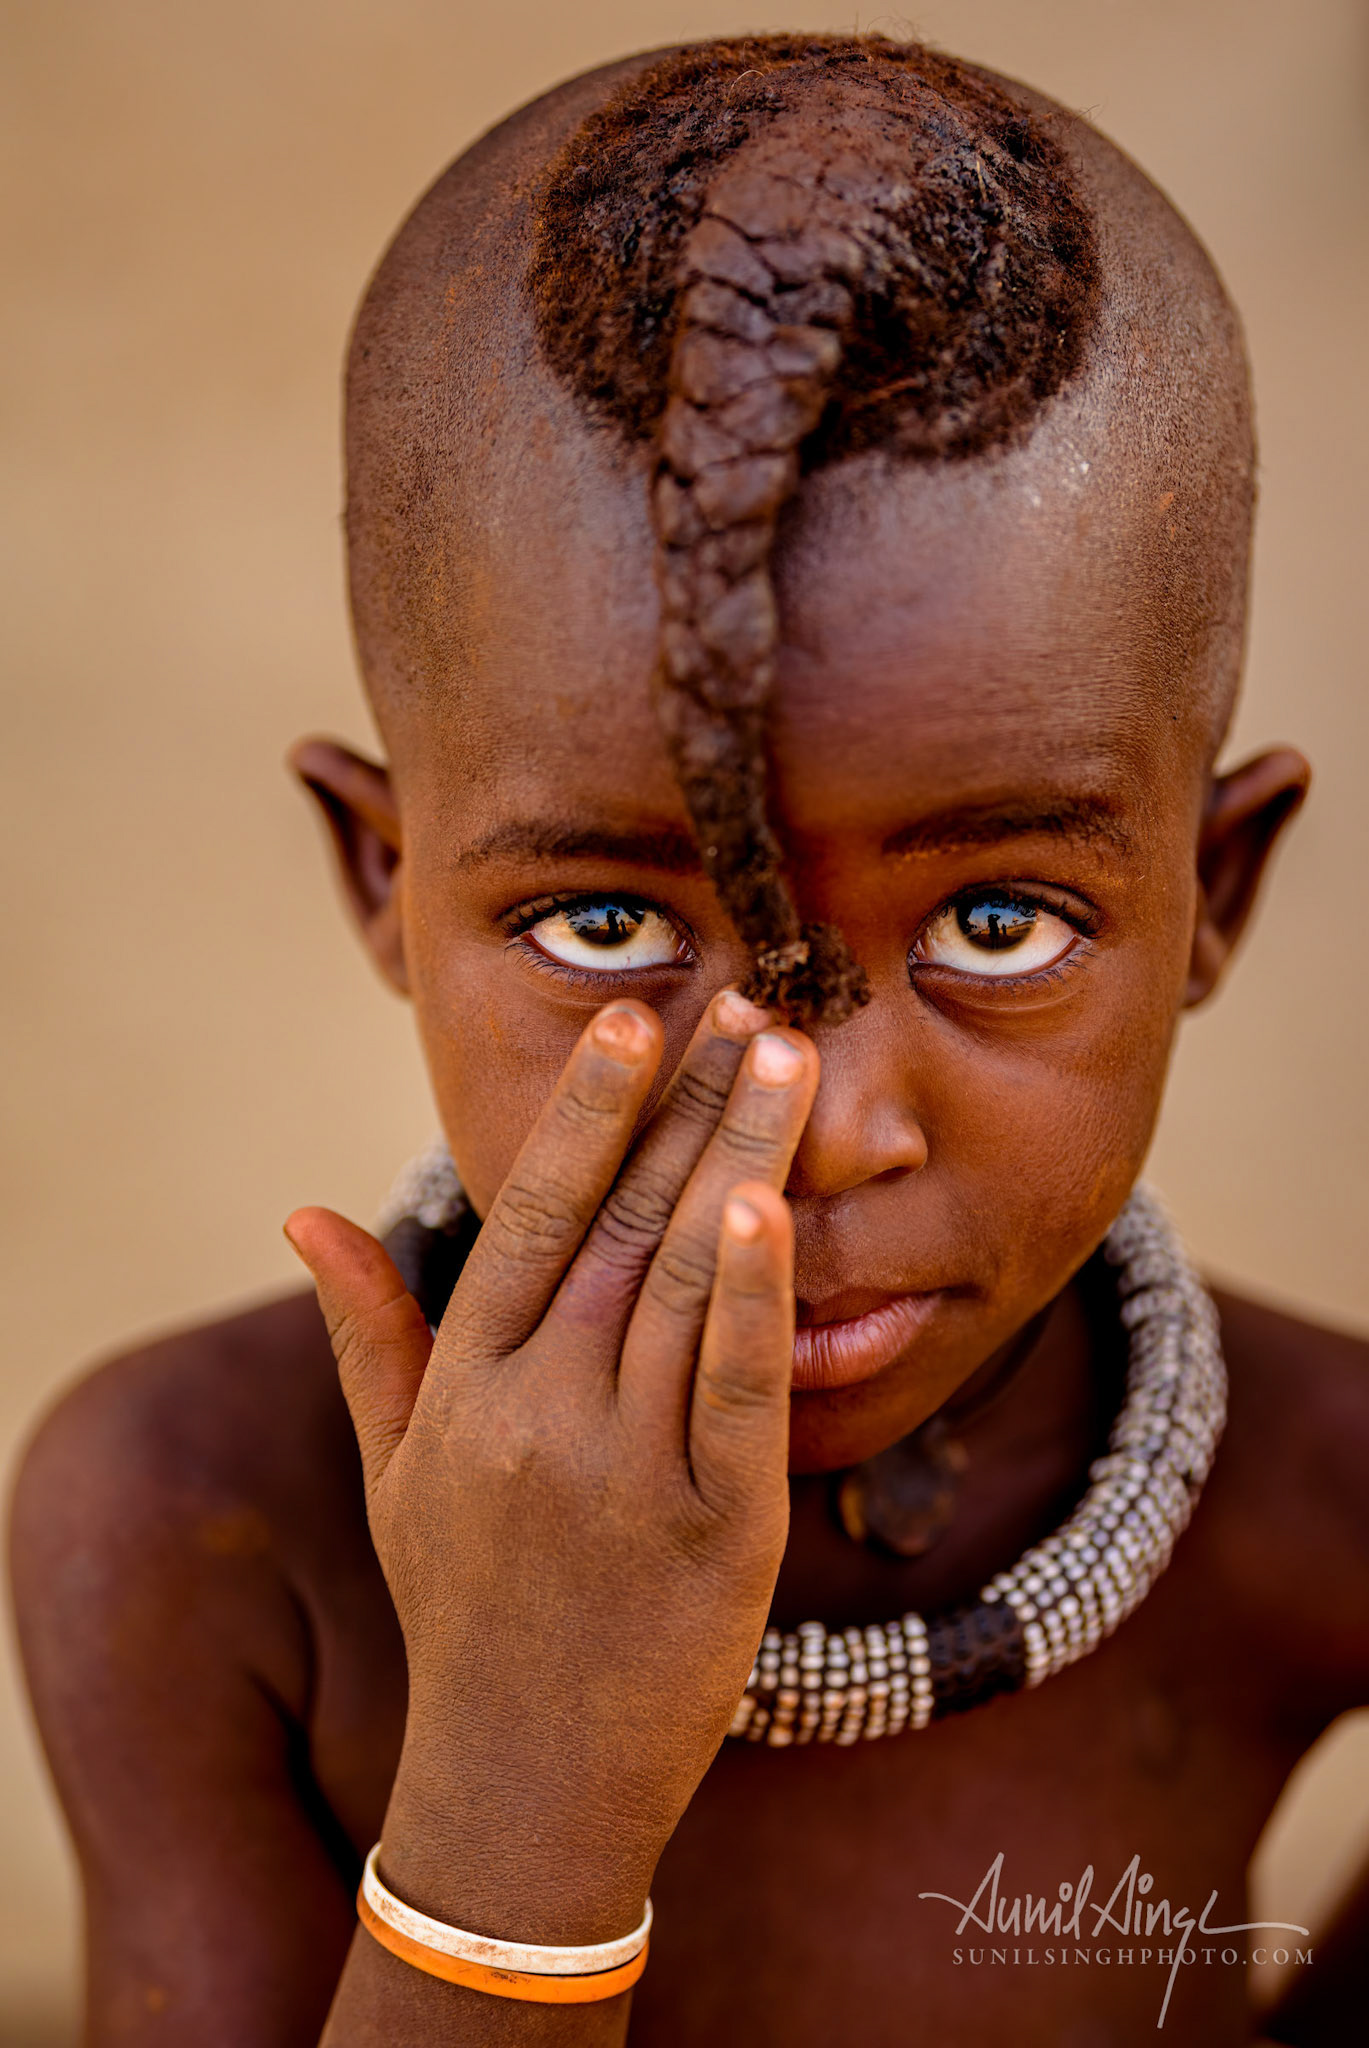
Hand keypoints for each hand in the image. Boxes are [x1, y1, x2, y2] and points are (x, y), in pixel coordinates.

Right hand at [286, 993, 817, 1946]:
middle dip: (689, 1103)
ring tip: (790, 1059)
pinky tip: (770, 1210)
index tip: (634, 1020)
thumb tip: (306, 1215)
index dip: (585, 1111)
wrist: (525, 1790)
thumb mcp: (396, 1473)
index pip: (527, 1217)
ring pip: (684, 1285)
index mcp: (466, 1392)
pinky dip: (752, 1300)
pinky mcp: (715, 1539)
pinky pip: (733, 1395)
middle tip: (750, 998)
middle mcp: (536, 1418)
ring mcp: (624, 1476)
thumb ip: (368, 1335)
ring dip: (740, 1158)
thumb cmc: (465, 1612)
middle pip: (620, 1226)